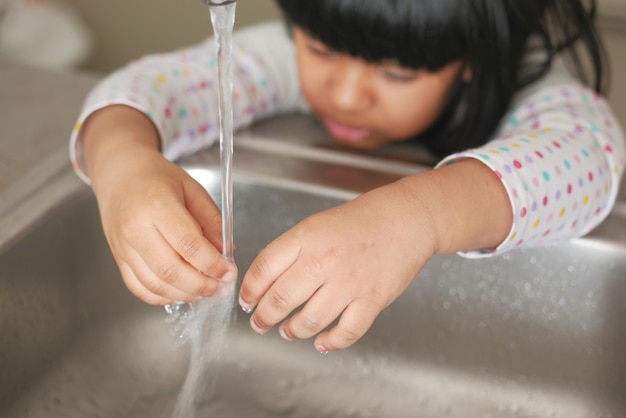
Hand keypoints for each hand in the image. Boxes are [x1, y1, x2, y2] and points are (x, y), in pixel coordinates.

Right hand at [82, 106, 235, 304]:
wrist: (119, 174)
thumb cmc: (157, 178)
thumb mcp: (193, 189)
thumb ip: (212, 221)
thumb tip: (226, 253)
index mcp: (157, 206)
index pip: (189, 245)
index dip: (212, 265)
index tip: (229, 273)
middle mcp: (136, 229)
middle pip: (171, 270)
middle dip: (202, 285)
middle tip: (221, 289)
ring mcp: (123, 247)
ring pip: (155, 284)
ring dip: (185, 295)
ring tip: (206, 292)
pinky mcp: (118, 258)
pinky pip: (139, 288)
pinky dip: (163, 297)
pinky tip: (182, 293)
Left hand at [238, 181, 436, 351]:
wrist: (406, 219)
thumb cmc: (362, 220)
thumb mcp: (317, 225)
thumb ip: (292, 251)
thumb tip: (267, 282)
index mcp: (306, 237)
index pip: (264, 269)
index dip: (250, 290)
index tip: (246, 301)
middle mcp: (324, 261)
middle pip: (280, 299)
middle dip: (263, 317)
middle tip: (259, 323)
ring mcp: (348, 283)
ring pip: (309, 321)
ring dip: (292, 331)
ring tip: (287, 331)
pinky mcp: (371, 300)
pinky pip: (346, 332)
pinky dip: (330, 343)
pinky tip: (321, 342)